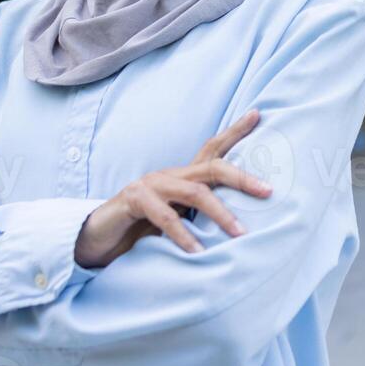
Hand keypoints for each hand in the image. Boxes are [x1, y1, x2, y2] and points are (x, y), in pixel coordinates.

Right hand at [73, 108, 272, 268]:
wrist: (96, 240)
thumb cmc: (141, 232)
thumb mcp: (178, 223)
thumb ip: (200, 219)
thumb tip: (242, 230)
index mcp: (182, 178)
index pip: (213, 149)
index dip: (235, 131)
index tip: (258, 114)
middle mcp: (170, 175)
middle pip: (212, 166)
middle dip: (242, 177)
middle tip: (267, 191)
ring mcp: (151, 185)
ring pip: (194, 192)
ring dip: (220, 213)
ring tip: (240, 233)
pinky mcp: (133, 200)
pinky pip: (165, 216)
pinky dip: (183, 234)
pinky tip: (197, 251)